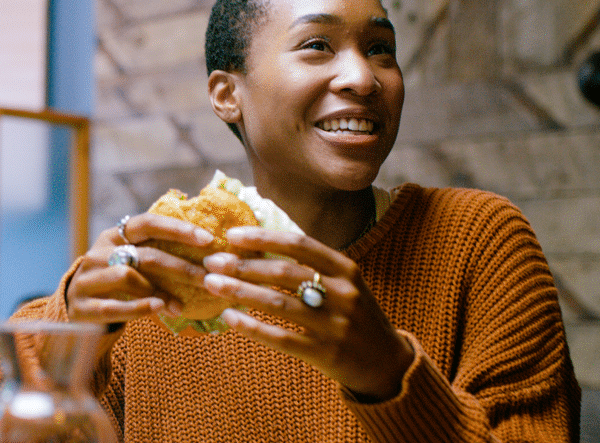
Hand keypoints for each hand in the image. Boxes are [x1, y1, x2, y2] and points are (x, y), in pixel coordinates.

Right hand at [66, 213, 215, 330]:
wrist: (74, 311)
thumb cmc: (113, 285)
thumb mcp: (129, 263)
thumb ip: (155, 256)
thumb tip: (205, 256)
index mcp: (113, 237)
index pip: (147, 223)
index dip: (178, 229)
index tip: (207, 239)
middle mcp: (98, 253)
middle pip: (145, 254)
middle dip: (181, 267)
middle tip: (208, 279)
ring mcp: (88, 279)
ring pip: (127, 276)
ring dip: (160, 291)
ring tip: (181, 306)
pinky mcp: (82, 306)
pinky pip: (113, 306)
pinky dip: (138, 308)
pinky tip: (158, 310)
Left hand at [202, 226, 413, 400]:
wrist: (388, 363)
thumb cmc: (353, 315)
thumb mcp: (343, 283)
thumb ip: (309, 266)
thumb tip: (257, 245)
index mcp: (346, 269)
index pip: (299, 245)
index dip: (263, 238)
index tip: (232, 235)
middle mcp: (343, 294)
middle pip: (284, 273)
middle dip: (243, 265)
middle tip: (211, 262)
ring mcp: (336, 325)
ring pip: (278, 304)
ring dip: (240, 292)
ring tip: (211, 284)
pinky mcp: (326, 353)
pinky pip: (282, 338)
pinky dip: (252, 327)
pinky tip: (229, 318)